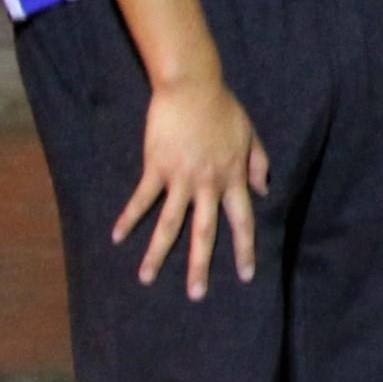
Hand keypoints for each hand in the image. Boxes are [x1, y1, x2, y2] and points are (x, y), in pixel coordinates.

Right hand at [109, 70, 269, 298]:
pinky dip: (129, 219)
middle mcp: (207, 184)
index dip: (244, 249)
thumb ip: (259, 163)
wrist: (192, 85)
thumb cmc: (222, 107)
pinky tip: (117, 237)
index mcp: (232, 177)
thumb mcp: (250, 134)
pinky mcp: (156, 167)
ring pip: (170, 224)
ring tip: (146, 278)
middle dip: (200, 266)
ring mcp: (180, 178)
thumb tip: (265, 190)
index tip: (246, 276)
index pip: (242, 221)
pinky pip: (142, 199)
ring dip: (158, 254)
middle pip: (205, 233)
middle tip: (196, 296)